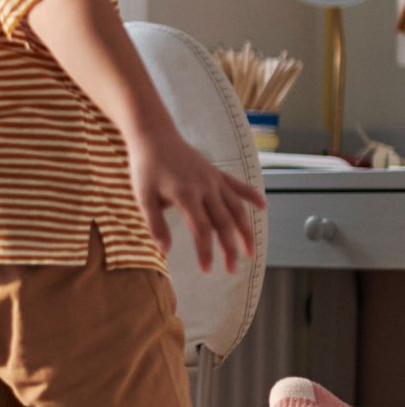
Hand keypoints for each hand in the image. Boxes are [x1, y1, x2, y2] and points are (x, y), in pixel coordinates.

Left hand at [127, 129, 264, 271]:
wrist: (154, 136)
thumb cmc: (145, 168)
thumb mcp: (143, 198)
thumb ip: (154, 224)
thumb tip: (164, 251)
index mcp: (186, 195)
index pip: (202, 230)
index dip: (206, 251)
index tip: (208, 269)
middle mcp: (206, 187)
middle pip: (223, 223)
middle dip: (230, 248)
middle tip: (233, 269)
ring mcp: (214, 179)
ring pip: (235, 207)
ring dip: (245, 229)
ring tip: (251, 249)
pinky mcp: (216, 171)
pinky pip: (237, 185)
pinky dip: (251, 195)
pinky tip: (262, 207)